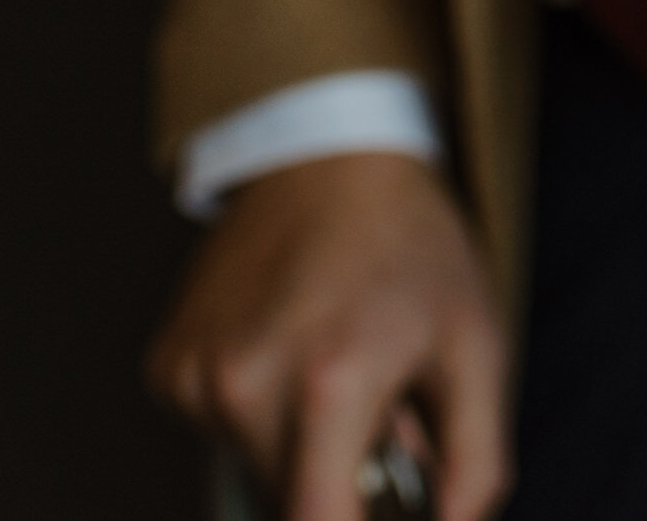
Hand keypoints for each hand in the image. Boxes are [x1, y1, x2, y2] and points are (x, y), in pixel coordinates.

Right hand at [148, 153, 509, 520]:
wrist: (330, 160)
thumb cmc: (415, 253)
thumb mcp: (477, 349)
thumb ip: (475, 464)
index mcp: (331, 383)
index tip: (379, 504)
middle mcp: (247, 383)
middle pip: (290, 503)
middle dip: (340, 481)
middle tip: (382, 416)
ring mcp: (197, 374)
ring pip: (255, 469)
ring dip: (300, 447)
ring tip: (336, 370)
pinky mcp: (168, 366)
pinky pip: (220, 430)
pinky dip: (260, 413)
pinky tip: (289, 348)